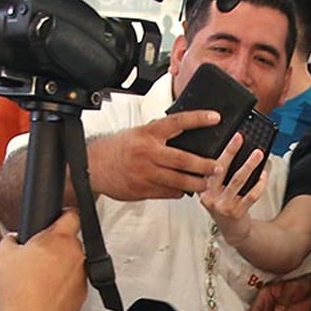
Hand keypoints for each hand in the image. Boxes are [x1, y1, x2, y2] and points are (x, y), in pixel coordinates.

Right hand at [0, 211, 87, 310]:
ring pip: (71, 262)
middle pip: (70, 241)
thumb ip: (11, 239)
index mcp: (59, 238)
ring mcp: (82, 274)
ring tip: (38, 278)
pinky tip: (45, 291)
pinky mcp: (82, 293)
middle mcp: (76, 254)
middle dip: (55, 246)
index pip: (72, 214)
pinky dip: (62, 284)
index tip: (57, 217)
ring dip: (59, 266)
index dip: (64, 214)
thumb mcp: (4, 255)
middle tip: (37, 255)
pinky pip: (72, 281)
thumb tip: (14, 239)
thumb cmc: (20, 292)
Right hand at [88, 111, 221, 200]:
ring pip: (178, 181)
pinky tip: (184, 190)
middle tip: (217, 167)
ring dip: (195, 183)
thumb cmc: (117, 148)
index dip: (198, 119)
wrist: (93, 166)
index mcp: (148, 134)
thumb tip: (183, 136)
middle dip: (204, 165)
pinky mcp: (143, 190)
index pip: (178, 123)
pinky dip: (179, 192)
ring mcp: (146, 173)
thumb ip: (159, 135)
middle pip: (183, 160)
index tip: (215, 117)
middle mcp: (148, 153)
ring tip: (206, 183)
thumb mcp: (138, 134)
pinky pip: (168, 193)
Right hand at [199, 132, 268, 242]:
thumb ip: (219, 176)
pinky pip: (250, 195)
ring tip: (258, 154)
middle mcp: (209, 197)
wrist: (233, 231)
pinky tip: (264, 176)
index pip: (209, 165)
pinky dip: (259, 184)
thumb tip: (238, 151)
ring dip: (249, 165)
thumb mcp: (216, 192)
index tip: (233, 137)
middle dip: (231, 152)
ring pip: (237, 181)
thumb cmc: (226, 207)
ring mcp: (222, 206)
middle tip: (241, 139)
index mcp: (202, 189)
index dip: (223, 151)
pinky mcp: (235, 213)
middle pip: (221, 170)